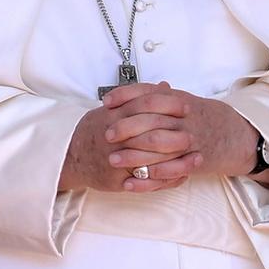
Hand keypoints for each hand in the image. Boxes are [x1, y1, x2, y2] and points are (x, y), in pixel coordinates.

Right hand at [59, 83, 197, 192]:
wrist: (70, 156)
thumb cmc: (94, 130)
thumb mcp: (112, 108)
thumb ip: (139, 97)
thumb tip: (165, 86)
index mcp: (116, 115)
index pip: (145, 105)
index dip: (168, 105)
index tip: (185, 106)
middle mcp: (117, 137)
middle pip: (152, 134)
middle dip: (176, 135)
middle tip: (194, 135)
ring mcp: (117, 159)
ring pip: (153, 161)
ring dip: (178, 162)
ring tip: (197, 159)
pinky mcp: (118, 179)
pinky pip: (147, 182)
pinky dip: (167, 180)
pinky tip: (183, 177)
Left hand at [101, 82, 259, 186]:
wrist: (234, 134)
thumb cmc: (200, 117)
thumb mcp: (181, 101)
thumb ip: (156, 96)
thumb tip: (124, 94)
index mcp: (179, 100)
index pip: (149, 93)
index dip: (126, 95)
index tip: (106, 101)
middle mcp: (184, 118)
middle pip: (151, 119)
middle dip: (126, 127)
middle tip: (106, 134)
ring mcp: (190, 140)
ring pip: (158, 146)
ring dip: (133, 154)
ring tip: (112, 160)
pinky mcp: (194, 161)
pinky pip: (169, 171)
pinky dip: (149, 178)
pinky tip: (130, 183)